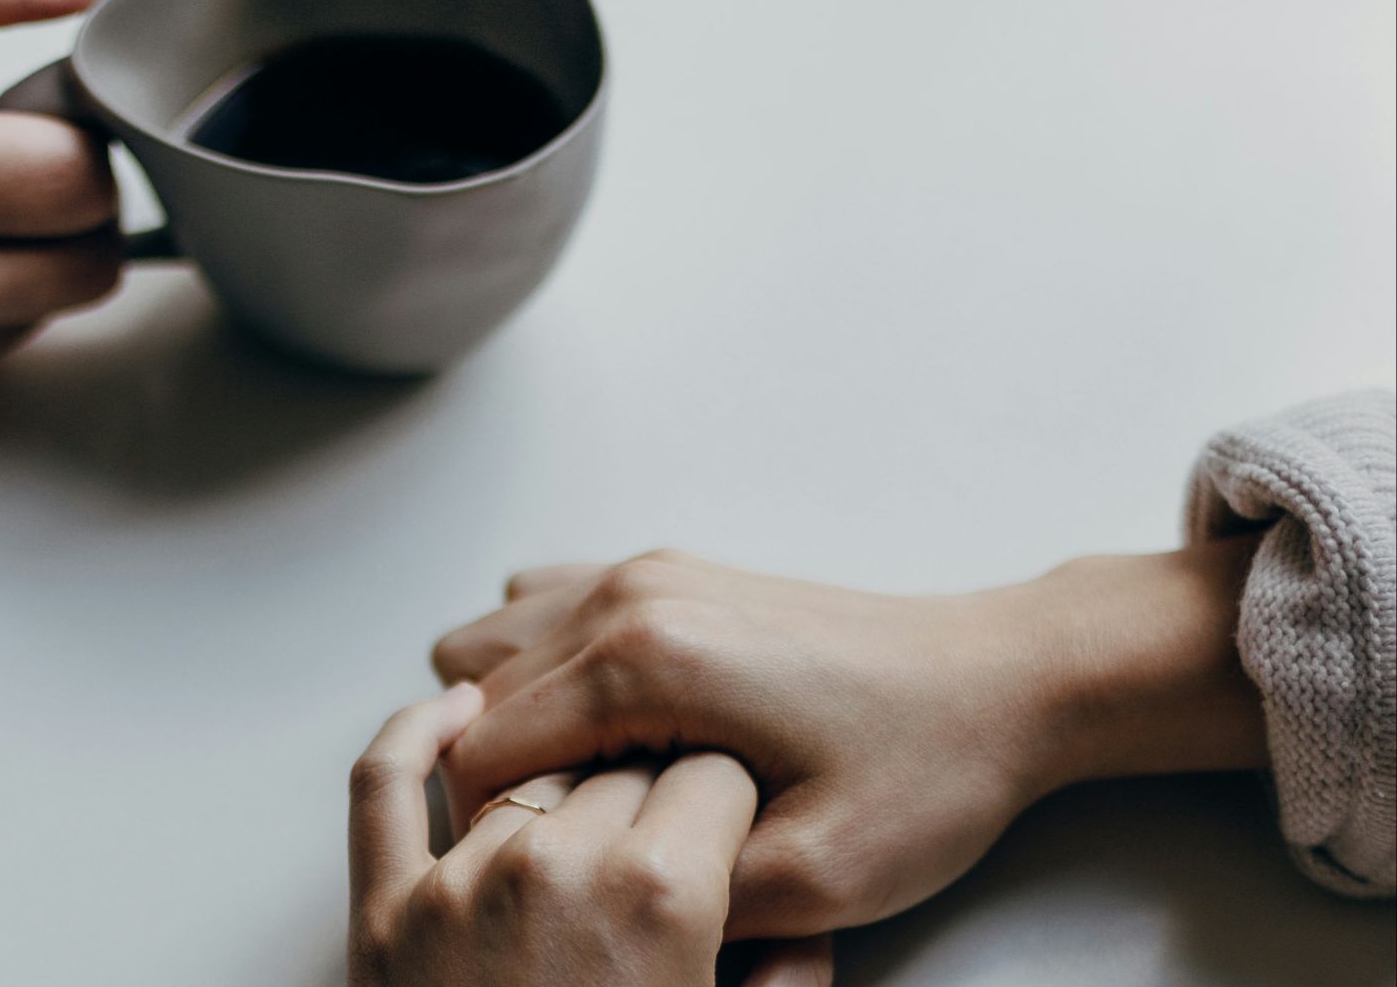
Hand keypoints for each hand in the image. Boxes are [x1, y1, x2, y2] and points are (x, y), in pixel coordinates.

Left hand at [348, 684, 757, 986]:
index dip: (728, 801)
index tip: (727, 824)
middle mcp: (556, 864)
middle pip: (626, 767)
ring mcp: (457, 881)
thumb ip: (788, 974)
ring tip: (593, 829)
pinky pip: (383, 783)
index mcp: (661, 896)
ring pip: (532, 773)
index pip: (714, 774)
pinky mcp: (382, 912)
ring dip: (567, 792)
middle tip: (667, 846)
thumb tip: (799, 918)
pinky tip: (458, 712)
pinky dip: (414, 733)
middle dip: (655, 798)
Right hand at [434, 541, 1265, 939]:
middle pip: (475, 699)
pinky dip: (545, 670)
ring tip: (596, 789)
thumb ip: (681, 899)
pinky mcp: (669, 574)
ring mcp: (646, 572)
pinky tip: (609, 727)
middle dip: (508, 785)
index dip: (500, 838)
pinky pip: (545, 610)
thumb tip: (599, 910)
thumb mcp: (816, 879)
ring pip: (496, 648)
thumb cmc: (927, 772)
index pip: (480, 755)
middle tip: (588, 847)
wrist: (1007, 677)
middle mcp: (628, 596)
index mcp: (645, 662)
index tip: (563, 879)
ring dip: (517, 724)